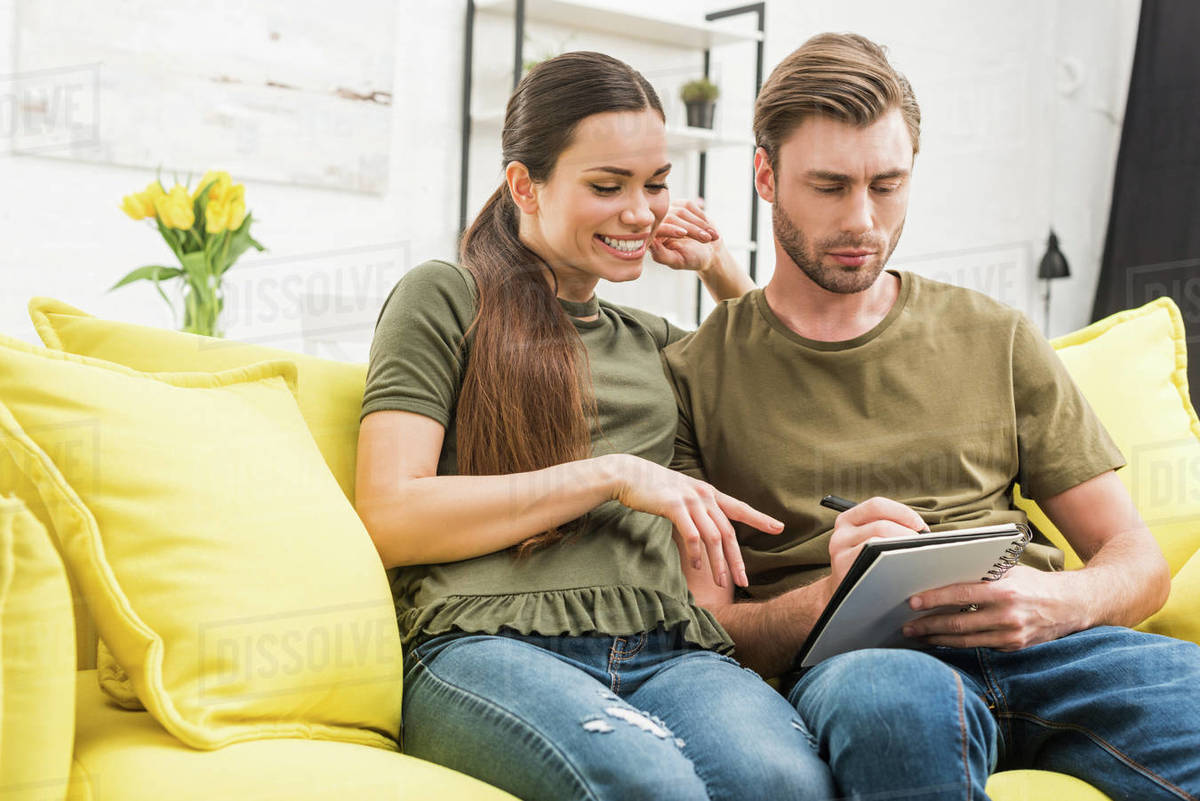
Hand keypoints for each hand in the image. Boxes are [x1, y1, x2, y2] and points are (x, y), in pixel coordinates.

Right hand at [606, 454, 782, 588]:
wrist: (629, 474)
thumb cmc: (654, 488)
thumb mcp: (682, 494)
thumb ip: (697, 508)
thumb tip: (706, 529)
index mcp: (709, 493)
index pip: (740, 508)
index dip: (760, 519)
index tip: (779, 528)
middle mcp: (704, 496)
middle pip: (728, 532)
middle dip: (737, 559)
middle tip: (744, 581)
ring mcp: (690, 501)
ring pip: (713, 537)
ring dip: (719, 563)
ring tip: (722, 583)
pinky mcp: (674, 507)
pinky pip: (692, 535)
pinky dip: (697, 553)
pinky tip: (698, 567)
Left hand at [650, 198, 721, 273]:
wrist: (709, 251)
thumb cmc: (691, 259)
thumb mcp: (677, 261)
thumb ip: (661, 255)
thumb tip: (649, 242)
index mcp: (652, 238)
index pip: (657, 228)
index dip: (670, 229)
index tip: (683, 234)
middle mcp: (658, 223)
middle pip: (671, 219)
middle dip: (691, 229)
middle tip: (706, 239)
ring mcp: (669, 212)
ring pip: (682, 212)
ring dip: (700, 224)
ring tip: (712, 237)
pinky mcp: (680, 205)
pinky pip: (690, 206)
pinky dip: (701, 217)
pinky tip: (708, 229)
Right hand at [827, 497, 926, 603]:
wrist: (843, 596)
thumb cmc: (866, 564)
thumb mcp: (866, 539)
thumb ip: (886, 528)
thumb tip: (922, 531)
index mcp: (847, 520)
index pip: (876, 505)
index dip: (902, 512)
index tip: (920, 525)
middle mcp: (840, 534)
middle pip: (881, 525)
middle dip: (907, 534)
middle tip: (921, 546)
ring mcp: (840, 553)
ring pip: (877, 543)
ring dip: (902, 549)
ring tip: (915, 557)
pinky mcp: (844, 572)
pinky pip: (874, 564)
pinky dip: (893, 565)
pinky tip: (904, 570)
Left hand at [902, 565, 1087, 649]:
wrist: (1073, 605)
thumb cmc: (1036, 583)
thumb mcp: (1010, 571)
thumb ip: (982, 575)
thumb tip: (945, 572)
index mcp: (1005, 592)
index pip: (961, 595)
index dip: (935, 599)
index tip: (914, 602)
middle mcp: (1008, 616)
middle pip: (959, 623)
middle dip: (929, 626)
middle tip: (907, 626)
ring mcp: (1011, 635)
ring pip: (966, 641)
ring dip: (939, 640)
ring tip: (918, 636)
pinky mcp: (1014, 647)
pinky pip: (980, 647)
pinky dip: (959, 645)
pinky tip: (942, 641)